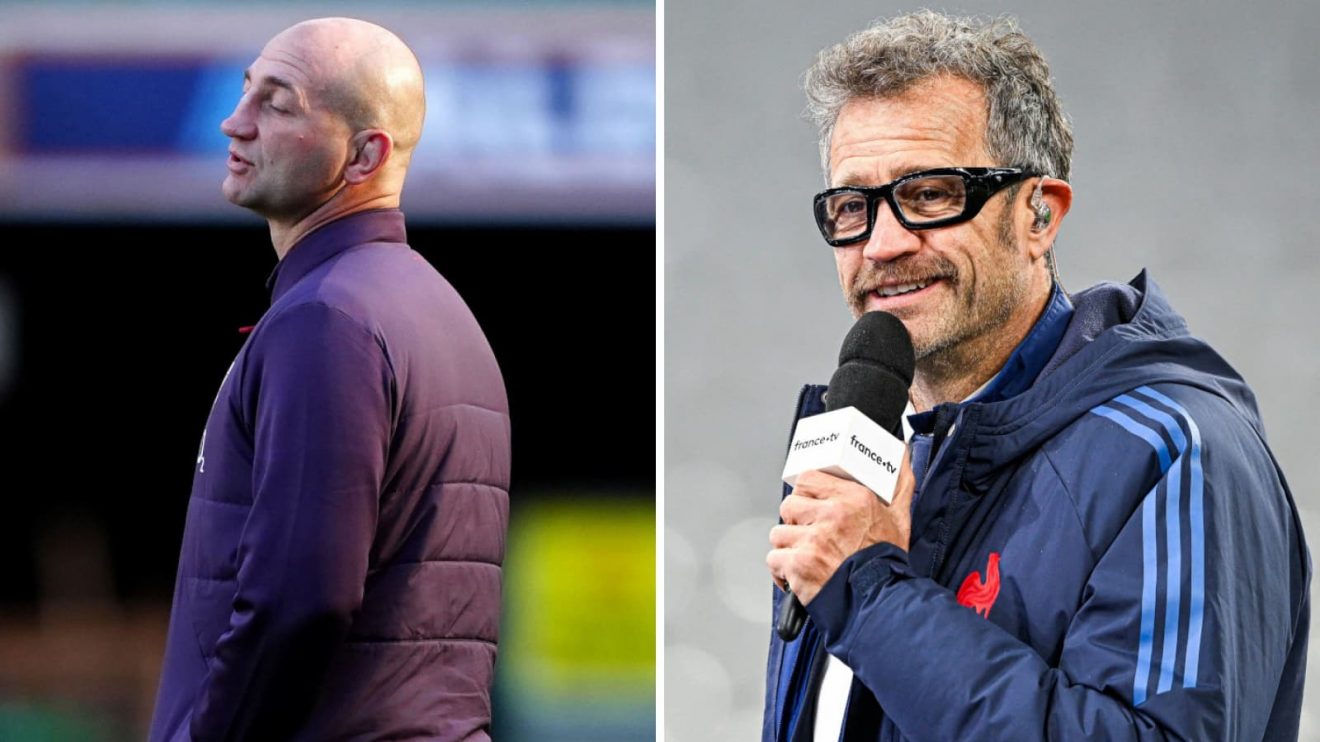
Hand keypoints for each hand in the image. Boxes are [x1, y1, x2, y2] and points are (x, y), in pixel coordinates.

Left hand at [766, 448, 913, 604]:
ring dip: (788, 547)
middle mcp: (832, 515)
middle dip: (795, 522)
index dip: (805, 494)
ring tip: (807, 557)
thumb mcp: (899, 515)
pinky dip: (782, 571)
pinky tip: (798, 575)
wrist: (881, 601)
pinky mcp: (799, 564)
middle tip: (810, 535)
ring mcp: (813, 540)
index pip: (807, 479)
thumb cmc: (887, 561)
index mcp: (853, 498)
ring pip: (779, 533)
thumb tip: (900, 453)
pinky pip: (774, 559)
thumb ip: (900, 481)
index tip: (809, 506)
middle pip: (789, 505)